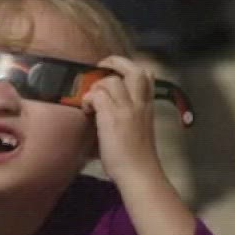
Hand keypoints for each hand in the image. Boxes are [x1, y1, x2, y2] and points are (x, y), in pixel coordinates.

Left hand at [84, 57, 161, 183]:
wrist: (139, 173)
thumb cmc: (137, 157)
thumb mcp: (139, 129)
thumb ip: (130, 115)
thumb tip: (110, 109)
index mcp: (147, 106)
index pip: (147, 75)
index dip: (130, 67)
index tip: (116, 72)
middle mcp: (139, 104)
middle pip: (133, 70)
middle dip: (115, 62)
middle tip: (101, 67)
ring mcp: (126, 109)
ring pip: (110, 81)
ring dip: (96, 86)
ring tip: (91, 100)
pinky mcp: (112, 118)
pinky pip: (97, 95)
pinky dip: (88, 99)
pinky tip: (86, 110)